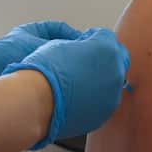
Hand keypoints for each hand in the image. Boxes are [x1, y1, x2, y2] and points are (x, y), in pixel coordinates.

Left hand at [0, 21, 84, 82]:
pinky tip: (59, 84)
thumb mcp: (34, 48)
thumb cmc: (3, 56)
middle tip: (82, 60)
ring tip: (72, 73)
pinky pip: (43, 73)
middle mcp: (30, 42)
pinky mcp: (23, 73)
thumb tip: (77, 47)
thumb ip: (56, 47)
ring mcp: (26, 58)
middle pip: (57, 44)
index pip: (60, 28)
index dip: (74, 35)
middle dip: (69, 52)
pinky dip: (52, 77)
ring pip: (51, 59)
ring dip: (61, 66)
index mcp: (33, 30)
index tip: (85, 44)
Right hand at [5, 28, 130, 149]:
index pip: (106, 36)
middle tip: (83, 59)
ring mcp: (112, 96)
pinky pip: (103, 101)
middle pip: (116, 59)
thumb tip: (87, 50)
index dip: (92, 37)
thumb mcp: (62, 43)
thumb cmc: (44, 69)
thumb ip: (83, 45)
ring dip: (100, 78)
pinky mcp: (103, 114)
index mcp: (107, 49)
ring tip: (77, 80)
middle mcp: (116, 72)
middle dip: (103, 57)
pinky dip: (94, 96)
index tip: (81, 42)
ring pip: (112, 82)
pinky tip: (76, 95)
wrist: (35, 101)